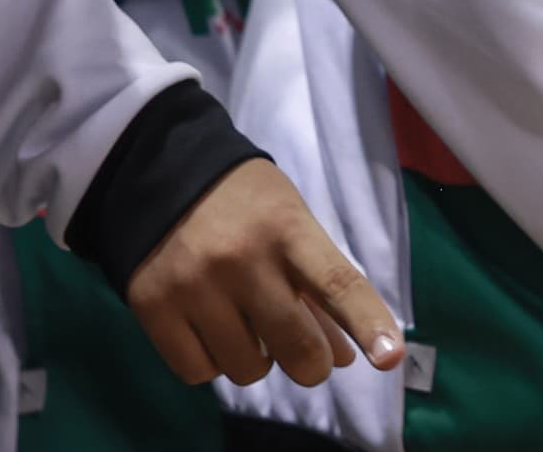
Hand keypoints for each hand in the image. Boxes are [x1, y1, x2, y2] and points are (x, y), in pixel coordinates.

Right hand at [121, 160, 403, 387]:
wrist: (158, 170)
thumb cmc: (241, 199)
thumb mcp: (290, 224)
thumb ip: (318, 286)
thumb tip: (344, 357)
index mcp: (287, 229)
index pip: (336, 283)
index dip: (367, 323)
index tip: (390, 358)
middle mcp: (241, 259)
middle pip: (296, 347)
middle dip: (310, 364)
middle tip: (303, 353)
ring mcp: (194, 286)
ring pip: (247, 369)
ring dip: (255, 360)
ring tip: (244, 324)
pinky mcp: (152, 307)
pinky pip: (198, 372)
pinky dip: (211, 362)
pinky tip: (210, 329)